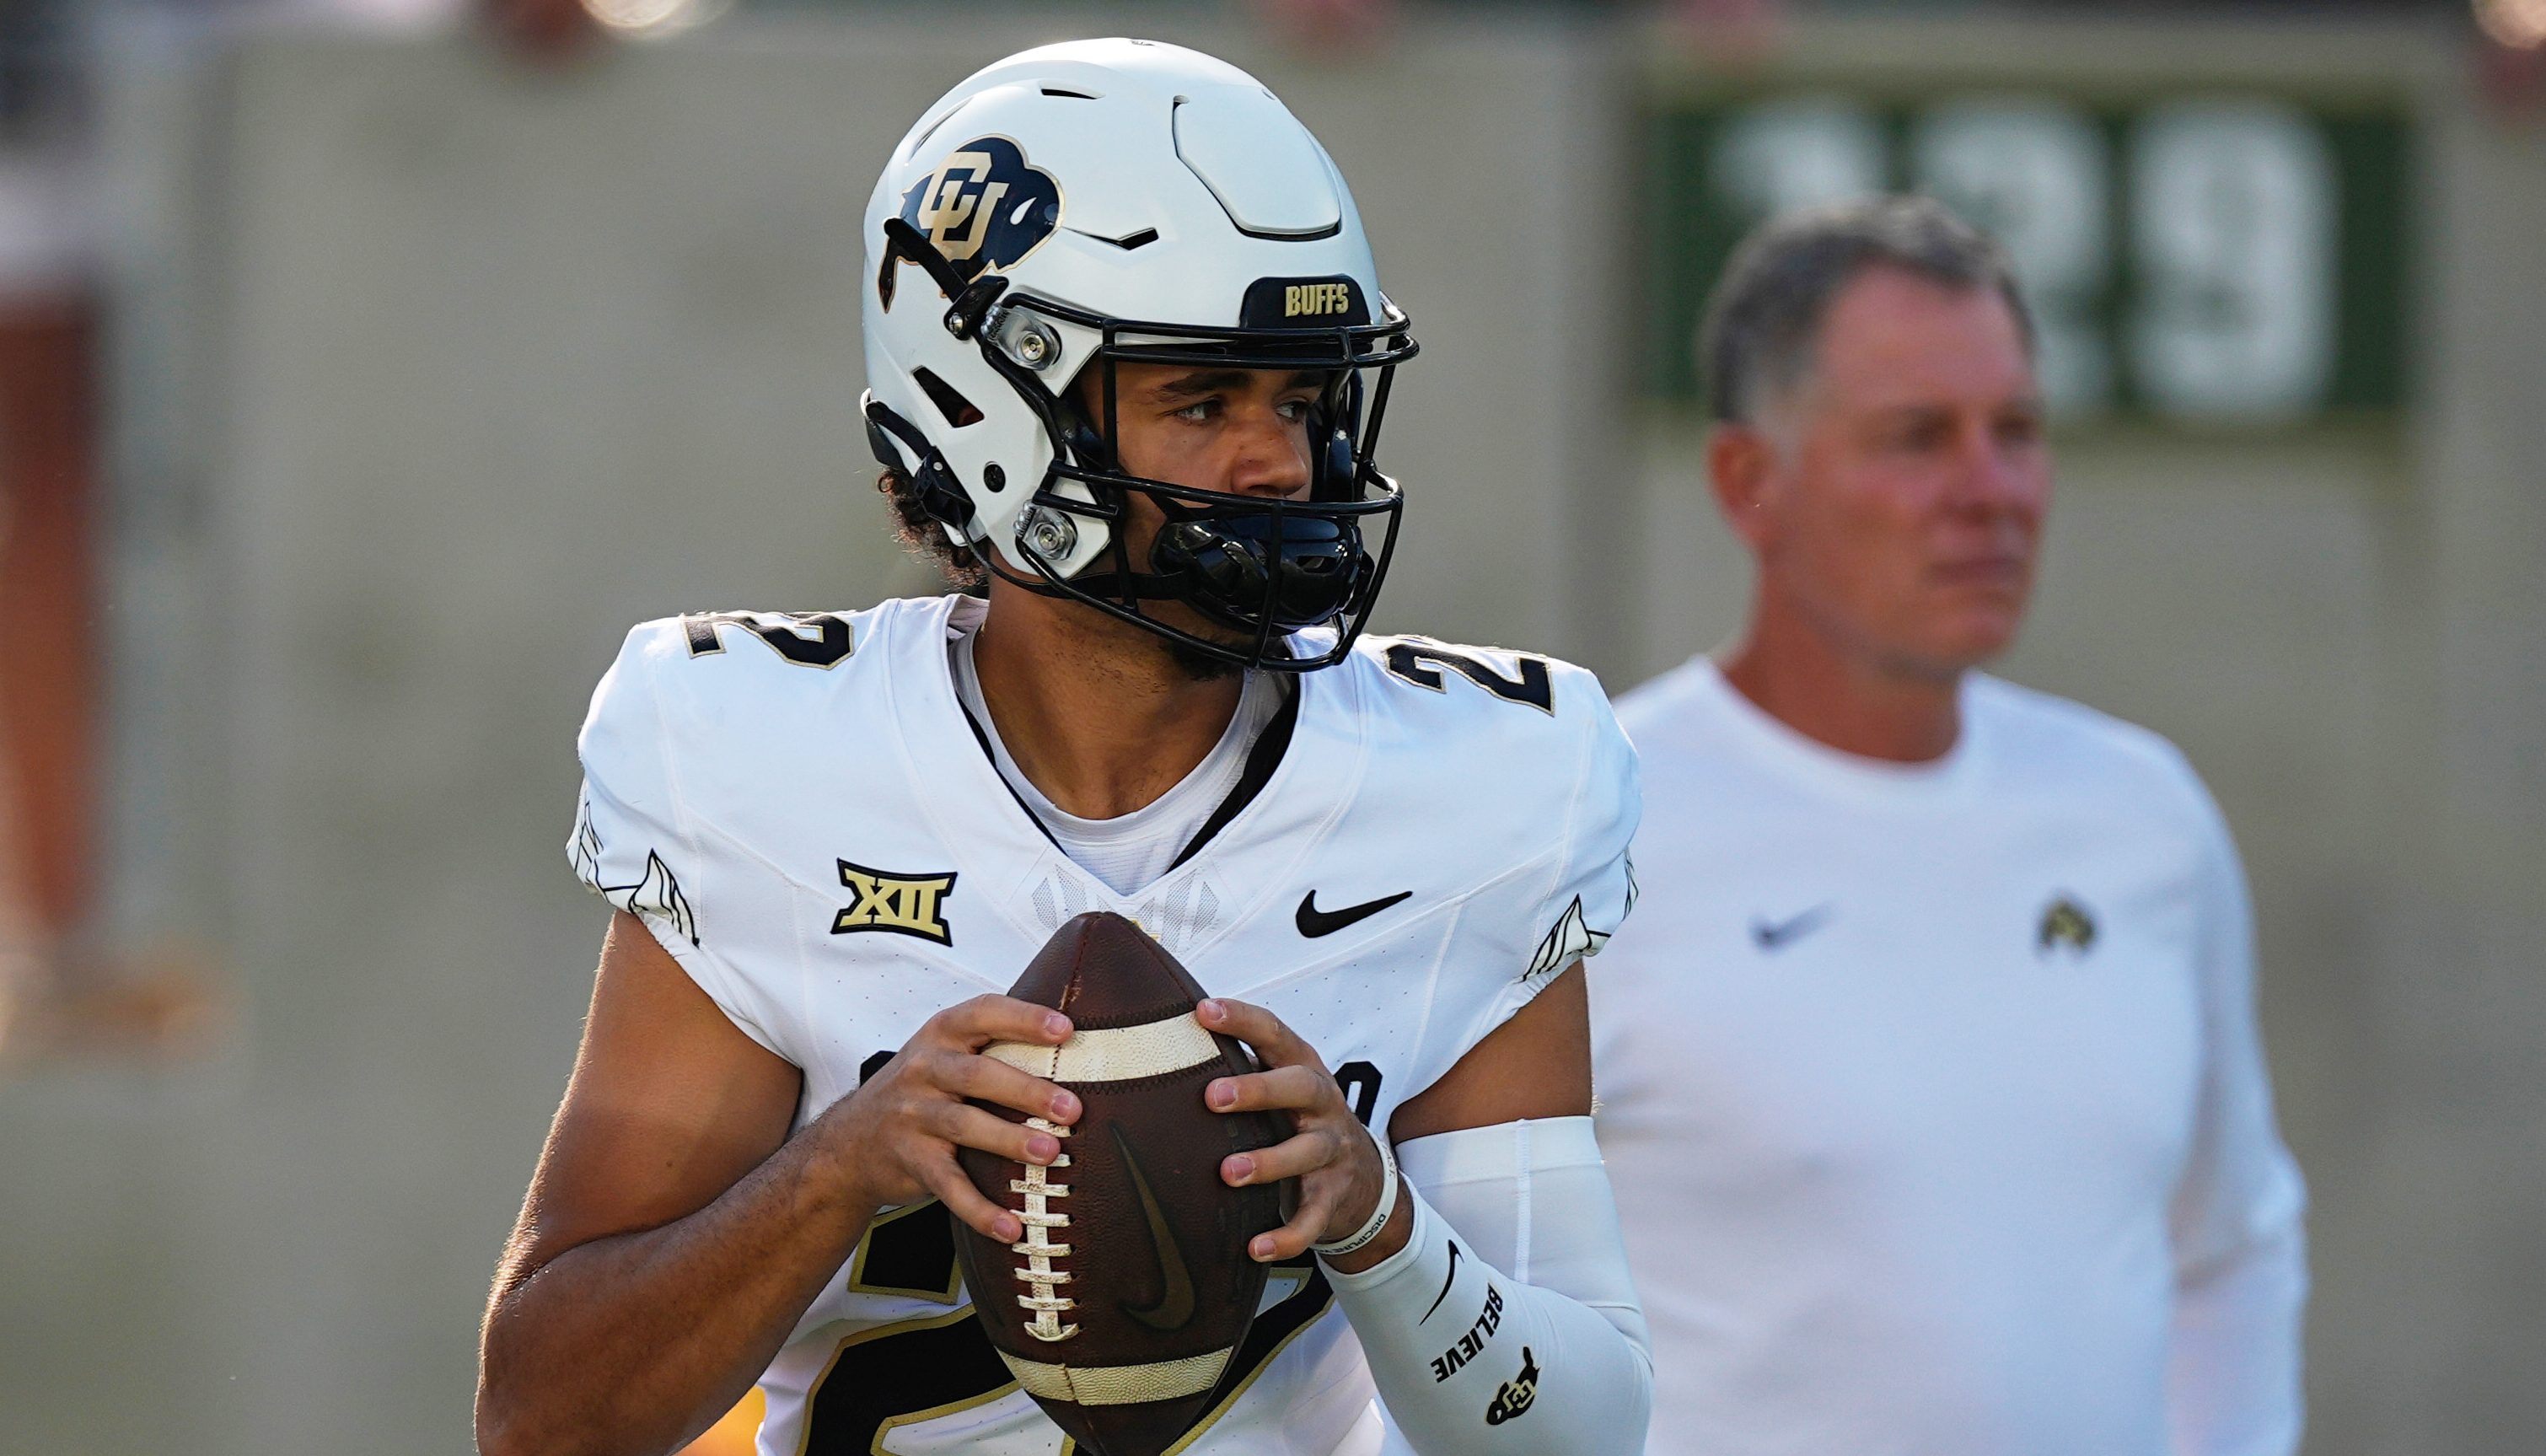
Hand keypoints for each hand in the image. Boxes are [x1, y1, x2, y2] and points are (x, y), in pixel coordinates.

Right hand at [822, 996, 1079, 1242]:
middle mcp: (924, 1069)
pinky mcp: (911, 1161)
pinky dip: (981, 1210)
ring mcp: (913, 1116)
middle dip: (1027, 1090)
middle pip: (977, 1075)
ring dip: (1010, 1141)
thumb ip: (994, 1047)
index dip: (1024, 1019)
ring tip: (1051, 1154)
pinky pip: (949, 1186)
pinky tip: (1012, 1227)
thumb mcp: (945, 1054)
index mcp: (941, 1034)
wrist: (850, 1141)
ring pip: (964, 1125)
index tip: (1065, 1030)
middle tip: (1072, 1109)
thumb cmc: (920, 1090)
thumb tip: (1081, 1052)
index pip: (984, 1014)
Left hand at [1198, 997, 1389, 1262]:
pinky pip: (1313, 1218)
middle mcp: (1322, 1105)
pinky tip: (1256, 1246)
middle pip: (1300, 1087)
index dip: (1242, 1020)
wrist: (1364, 1179)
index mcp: (1302, 1068)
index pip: (1275, 1034)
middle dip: (1259, 1089)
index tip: (1202, 1012)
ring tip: (1229, 1172)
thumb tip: (1159, 1040)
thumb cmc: (1297, 1121)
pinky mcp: (1332, 1197)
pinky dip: (1287, 1235)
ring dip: (1269, 1162)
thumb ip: (1237, 1066)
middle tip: (1212, 1097)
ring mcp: (1331, 1151)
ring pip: (1307, 1152)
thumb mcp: (1279, 1087)